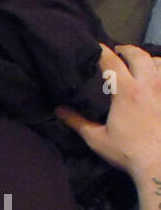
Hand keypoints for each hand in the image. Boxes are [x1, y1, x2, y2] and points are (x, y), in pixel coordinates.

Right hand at [58, 44, 160, 179]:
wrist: (159, 163)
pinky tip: (157, 80)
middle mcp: (148, 84)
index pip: (112, 62)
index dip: (102, 51)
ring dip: (149, 59)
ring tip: (143, 64)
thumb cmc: (127, 151)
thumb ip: (77, 121)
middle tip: (120, 51)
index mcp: (126, 91)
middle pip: (139, 55)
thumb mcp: (96, 139)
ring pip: (159, 62)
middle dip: (127, 50)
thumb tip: (58, 109)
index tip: (96, 46)